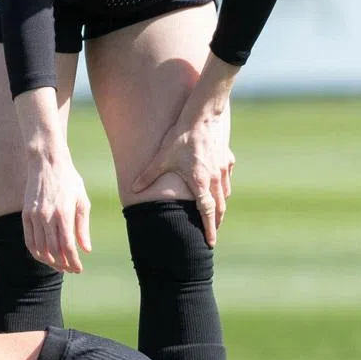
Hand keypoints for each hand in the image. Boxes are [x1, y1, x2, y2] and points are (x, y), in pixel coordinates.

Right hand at [22, 151, 91, 273]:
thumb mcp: (82, 201)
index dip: (73, 261)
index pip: (68, 246)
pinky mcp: (26, 214)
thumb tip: (85, 249)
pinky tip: (44, 256)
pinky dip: (36, 251)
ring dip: (49, 261)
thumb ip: (83, 227)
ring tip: (58, 265)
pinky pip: (29, 239)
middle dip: (63, 264)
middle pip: (53, 250)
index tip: (78, 269)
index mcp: (64, 214)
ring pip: (39, 248)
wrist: (46, 162)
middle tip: (70, 269)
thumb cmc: (69, 180)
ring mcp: (34, 216)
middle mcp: (47, 216)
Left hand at [132, 114, 234, 245]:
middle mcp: (214, 179)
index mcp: (200, 182)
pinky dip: (223, 188)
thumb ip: (148, 175)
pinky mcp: (227, 159)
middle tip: (212, 234)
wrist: (203, 116)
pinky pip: (226, 179)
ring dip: (220, 207)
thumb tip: (133, 189)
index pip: (207, 212)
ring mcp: (223, 170)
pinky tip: (218, 189)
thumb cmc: (181, 137)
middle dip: (216, 222)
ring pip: (225, 194)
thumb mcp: (162, 157)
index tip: (210, 243)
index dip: (210, 229)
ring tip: (215, 216)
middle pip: (219, 207)